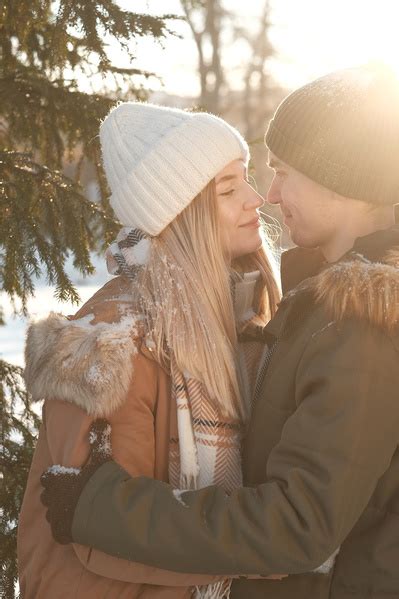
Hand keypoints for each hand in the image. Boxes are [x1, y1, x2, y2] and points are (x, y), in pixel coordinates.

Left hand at [40, 418, 111, 543]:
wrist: (108, 511)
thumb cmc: (102, 482)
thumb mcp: (102, 459)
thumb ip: (99, 440)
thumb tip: (101, 420)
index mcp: (58, 480)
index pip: (47, 477)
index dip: (55, 477)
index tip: (65, 478)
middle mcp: (53, 499)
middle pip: (46, 496)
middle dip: (55, 495)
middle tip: (71, 494)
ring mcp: (57, 517)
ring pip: (51, 515)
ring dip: (60, 512)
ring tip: (75, 510)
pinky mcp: (63, 533)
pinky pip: (58, 532)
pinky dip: (65, 530)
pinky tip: (76, 526)